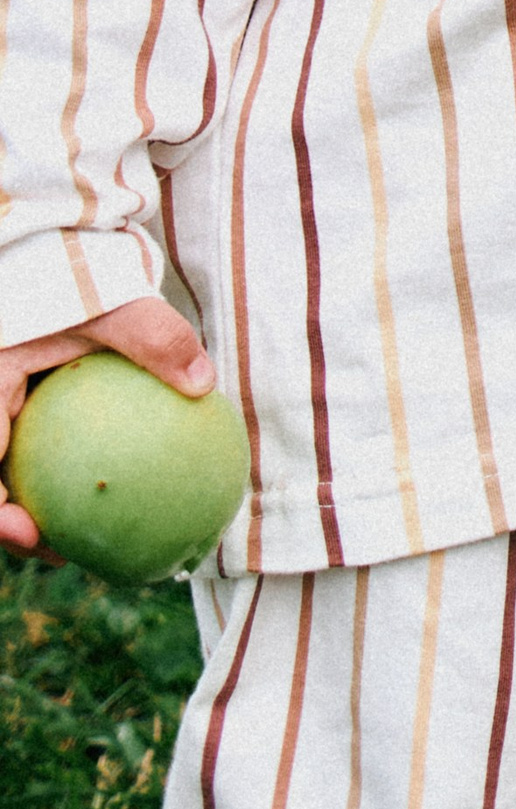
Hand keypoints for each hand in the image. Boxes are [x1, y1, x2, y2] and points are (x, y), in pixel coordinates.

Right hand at [0, 295, 216, 558]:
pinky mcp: (17, 412)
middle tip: (60, 552)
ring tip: (78, 543)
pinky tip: (109, 495)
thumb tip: (203, 382)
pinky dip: (57, 478)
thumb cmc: (74, 275)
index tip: (28, 530)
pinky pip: (33, 454)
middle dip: (13, 527)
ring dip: (31, 512)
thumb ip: (152, 338)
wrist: (50, 256)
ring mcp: (0, 411)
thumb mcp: (111, 304)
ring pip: (6, 474)